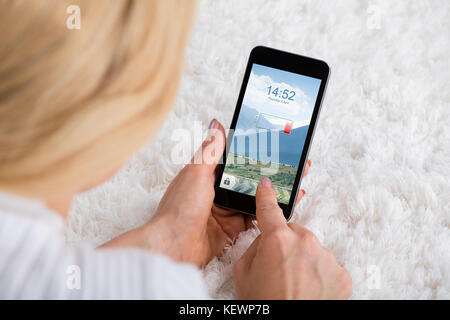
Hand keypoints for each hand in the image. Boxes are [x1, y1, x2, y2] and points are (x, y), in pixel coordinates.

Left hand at [102, 119, 309, 267]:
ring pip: (254, 199)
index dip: (255, 153)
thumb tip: (216, 123)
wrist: (173, 246)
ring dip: (272, 193)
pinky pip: (254, 220)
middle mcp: (217, 193)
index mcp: (207, 176)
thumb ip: (210, 150)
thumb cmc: (179, 208)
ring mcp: (225, 212)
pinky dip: (268, 214)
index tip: (274, 146)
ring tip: (295, 182)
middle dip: (270, 173)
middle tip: (292, 165)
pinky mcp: (232, 230)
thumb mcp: (197, 172)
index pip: (235, 160)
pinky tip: (284, 205)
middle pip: (249, 180)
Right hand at [233, 177, 351, 299]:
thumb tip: (265, 240)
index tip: (267, 184)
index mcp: (277, 240)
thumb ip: (254, 248)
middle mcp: (305, 242)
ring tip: (294, 286)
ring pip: (311, 250)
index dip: (266, 194)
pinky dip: (319, 275)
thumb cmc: (265, 303)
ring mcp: (326, 257)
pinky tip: (310, 291)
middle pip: (293, 233)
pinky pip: (327, 266)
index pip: (269, 209)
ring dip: (303, 261)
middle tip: (278, 269)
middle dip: (286, 245)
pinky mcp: (342, 273)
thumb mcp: (244, 274)